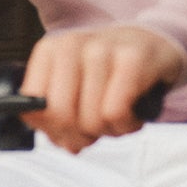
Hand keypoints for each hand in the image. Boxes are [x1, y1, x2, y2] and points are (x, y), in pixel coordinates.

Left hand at [21, 25, 185, 152]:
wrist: (156, 43)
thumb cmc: (107, 73)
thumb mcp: (72, 88)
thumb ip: (55, 118)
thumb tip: (64, 143)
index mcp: (49, 52)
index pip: (31, 108)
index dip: (50, 129)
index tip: (66, 128)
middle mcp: (71, 45)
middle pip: (60, 116)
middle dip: (78, 136)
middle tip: (93, 131)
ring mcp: (102, 49)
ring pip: (90, 119)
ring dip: (107, 131)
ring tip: (116, 117)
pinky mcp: (133, 59)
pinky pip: (115, 113)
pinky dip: (125, 125)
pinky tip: (132, 115)